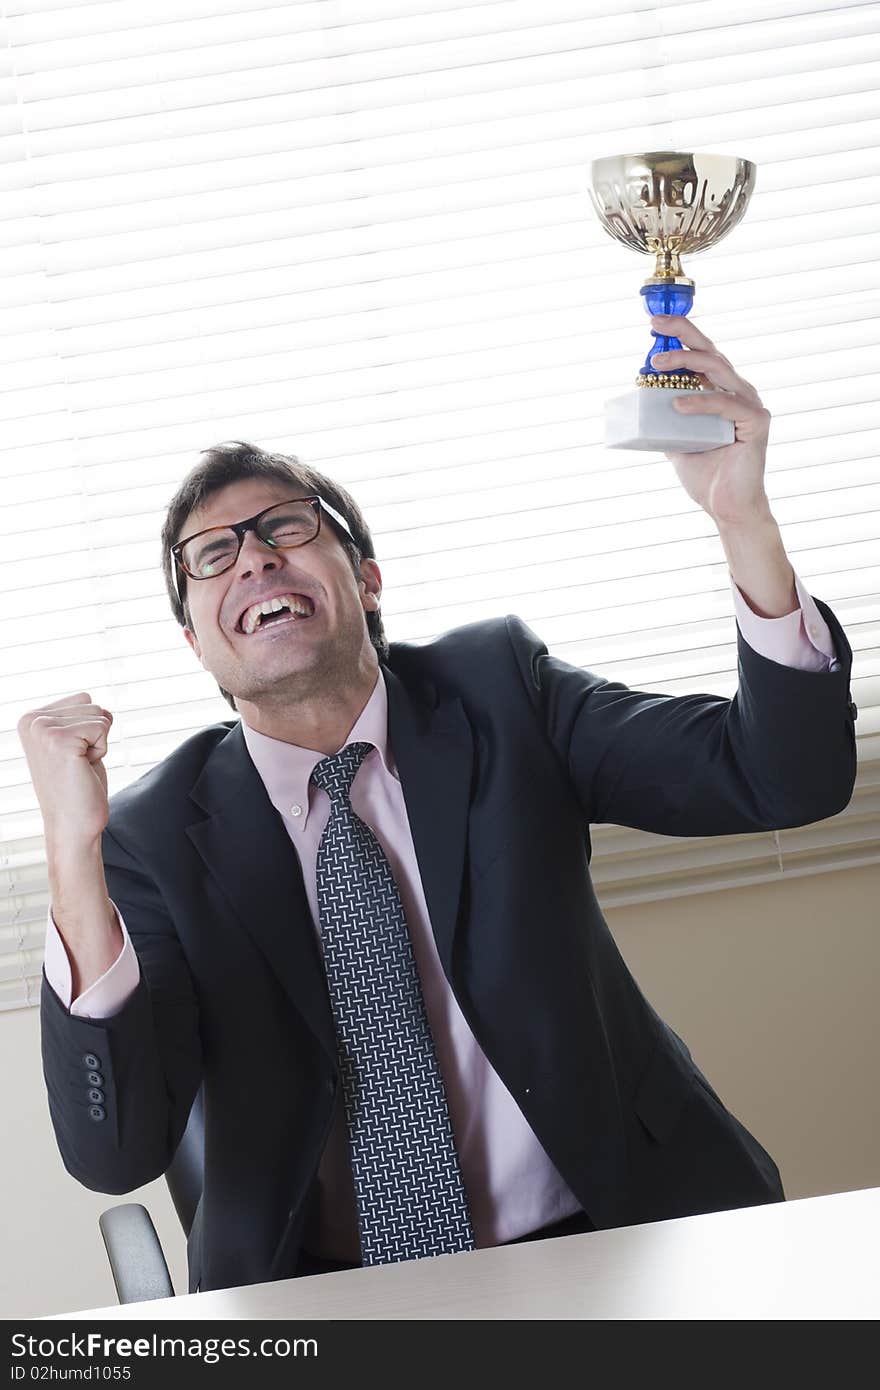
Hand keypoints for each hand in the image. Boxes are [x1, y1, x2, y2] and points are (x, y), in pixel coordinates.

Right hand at [17, 693, 112, 848]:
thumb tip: (96, 702)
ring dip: (99, 743)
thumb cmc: (78, 787)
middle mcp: (31, 721)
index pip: (83, 698)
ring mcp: (42, 729)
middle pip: (92, 703)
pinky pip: (103, 727)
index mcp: (30, 719)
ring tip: (79, 767)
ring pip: (99, 714)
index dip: (90, 729)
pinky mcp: (59, 740)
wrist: (73, 825)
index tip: (73, 756)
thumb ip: (77, 718)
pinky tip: (83, 769)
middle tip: (77, 764)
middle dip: (96, 736)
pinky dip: (101, 750)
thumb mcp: (74, 743)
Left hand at [650, 314, 772, 526]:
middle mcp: (738, 391)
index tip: (654, 323)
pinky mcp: (756, 422)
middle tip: (656, 324)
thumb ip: (664, 420)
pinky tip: (677, 405)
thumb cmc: (706, 475)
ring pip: (718, 369)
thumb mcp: (675, 441)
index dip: (681, 335)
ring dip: (687, 361)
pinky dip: (701, 402)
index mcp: (721, 391)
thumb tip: (639, 404)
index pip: (702, 354)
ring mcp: (749, 405)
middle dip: (683, 333)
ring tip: (658, 364)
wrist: (727, 507)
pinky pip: (725, 404)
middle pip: (711, 351)